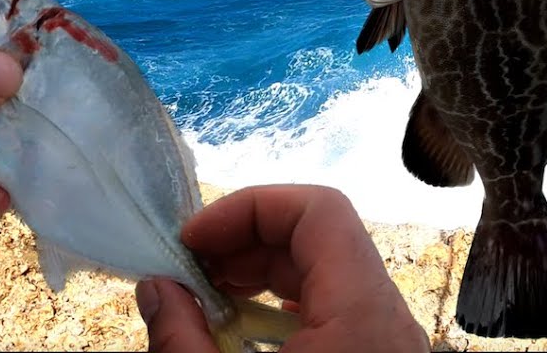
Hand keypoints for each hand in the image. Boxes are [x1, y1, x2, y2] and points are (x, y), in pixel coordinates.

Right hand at [136, 184, 428, 352]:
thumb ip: (184, 340)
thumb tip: (157, 288)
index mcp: (365, 311)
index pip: (319, 209)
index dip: (249, 207)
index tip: (191, 238)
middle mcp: (389, 318)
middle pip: (321, 240)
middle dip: (246, 241)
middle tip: (185, 268)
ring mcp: (387, 341)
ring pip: (327, 277)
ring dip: (261, 275)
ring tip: (202, 298)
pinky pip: (334, 313)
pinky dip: (284, 310)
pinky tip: (238, 331)